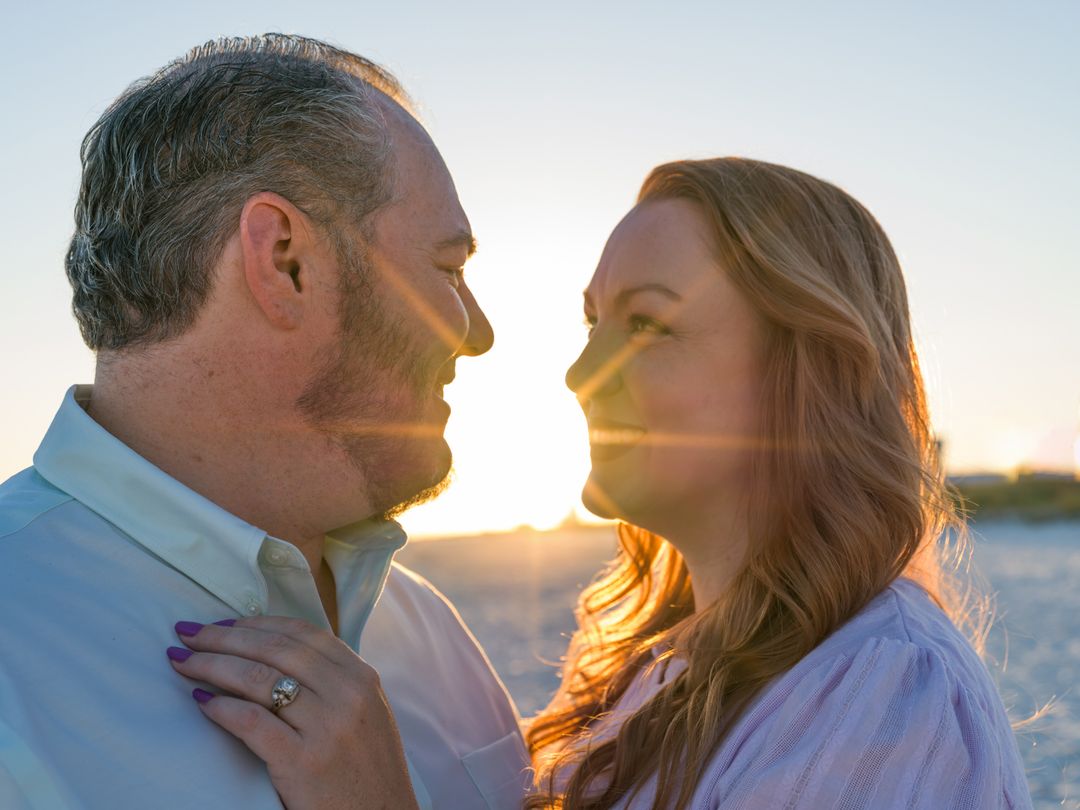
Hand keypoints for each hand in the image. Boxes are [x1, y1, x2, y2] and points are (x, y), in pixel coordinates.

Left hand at [167, 616, 418, 809]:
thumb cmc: (367, 771)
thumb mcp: (365, 714)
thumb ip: (333, 681)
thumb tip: (276, 652)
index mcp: (361, 677)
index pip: (302, 633)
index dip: (256, 623)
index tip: (223, 623)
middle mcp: (347, 693)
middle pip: (274, 648)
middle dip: (224, 636)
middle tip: (187, 632)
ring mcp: (327, 726)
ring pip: (258, 678)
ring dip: (212, 665)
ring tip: (183, 663)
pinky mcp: (303, 761)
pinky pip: (251, 721)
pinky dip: (221, 707)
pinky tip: (201, 701)